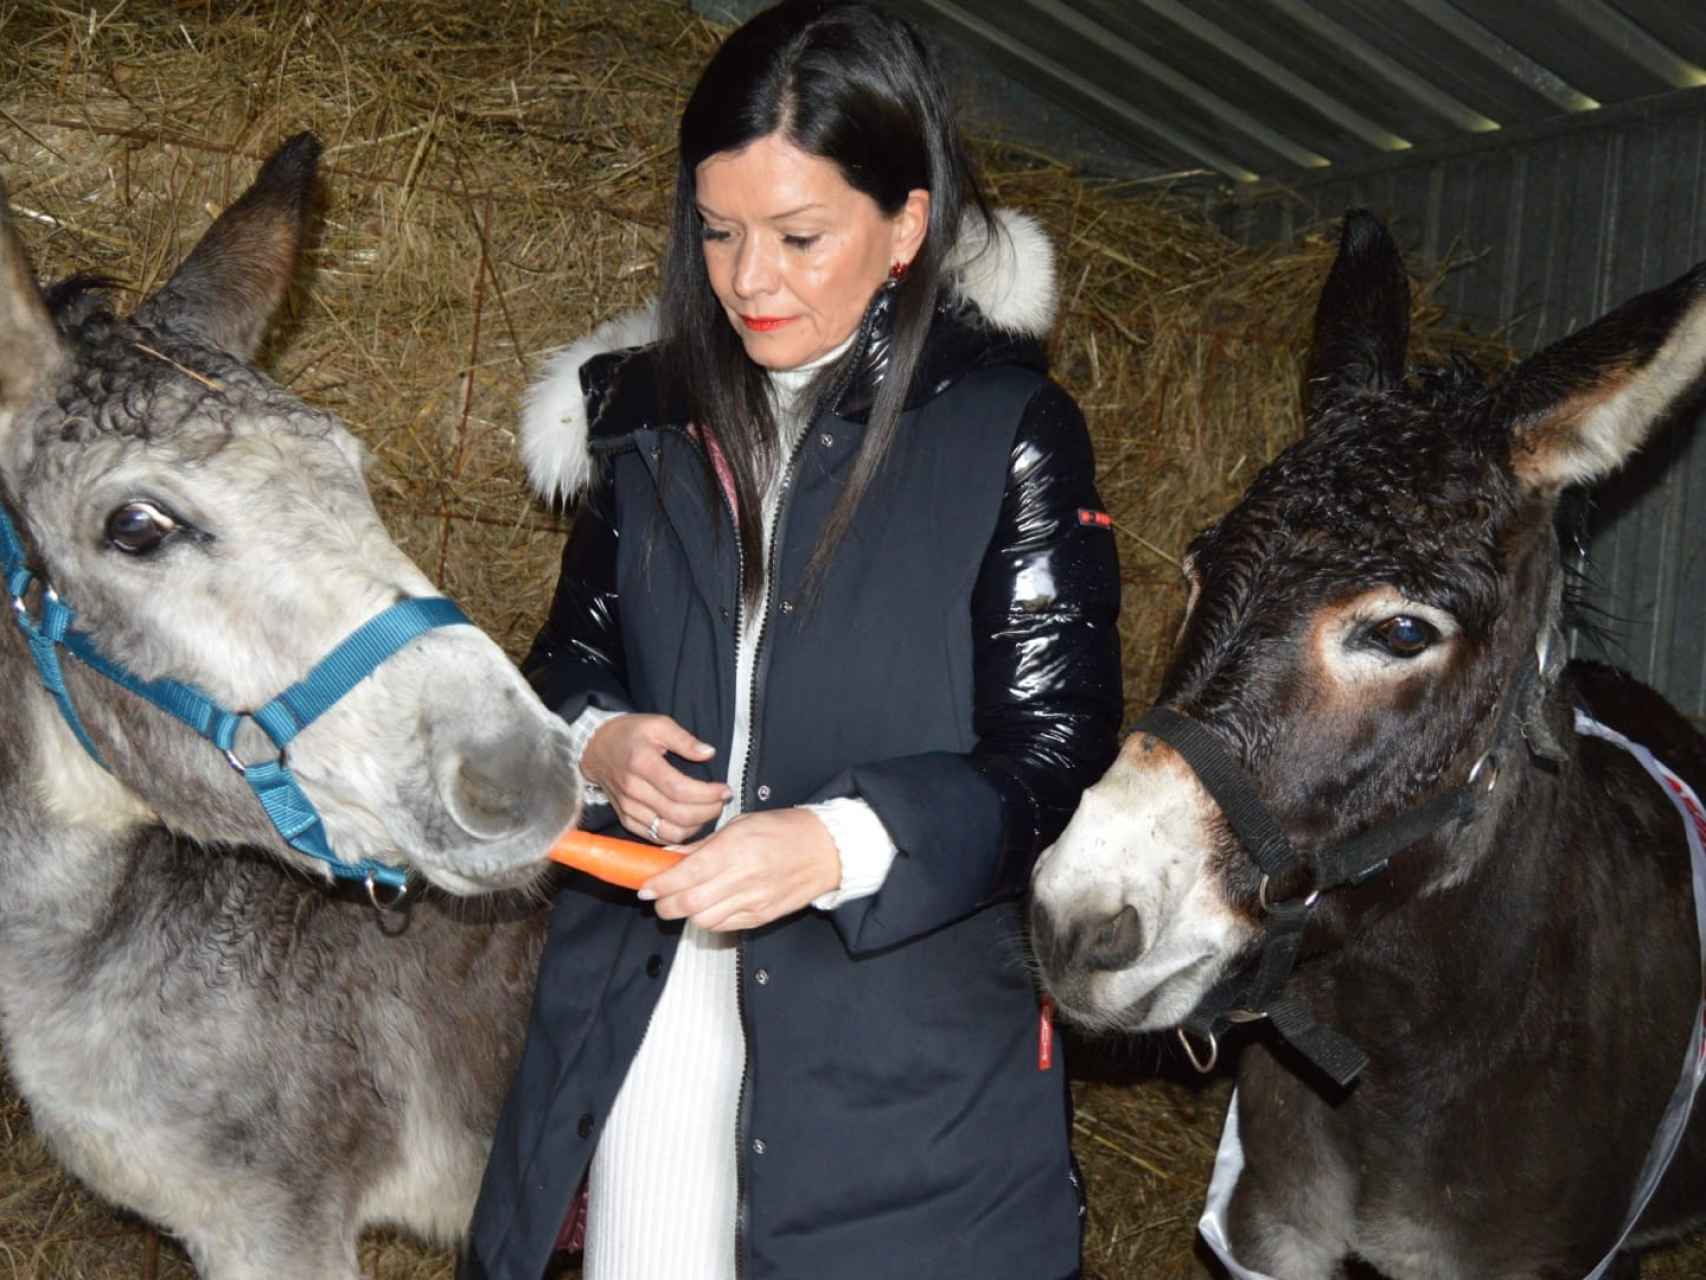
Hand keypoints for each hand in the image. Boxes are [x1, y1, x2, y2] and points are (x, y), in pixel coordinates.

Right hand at [580, 714, 731, 844]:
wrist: (596, 748)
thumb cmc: (630, 734)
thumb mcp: (658, 724)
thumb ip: (684, 739)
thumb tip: (709, 753)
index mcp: (641, 763)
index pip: (679, 789)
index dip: (707, 794)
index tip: (725, 790)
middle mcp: (633, 790)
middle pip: (677, 814)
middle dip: (708, 811)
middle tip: (721, 800)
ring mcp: (628, 808)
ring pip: (669, 831)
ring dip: (696, 826)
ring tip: (709, 811)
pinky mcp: (627, 820)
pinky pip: (657, 837)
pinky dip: (679, 835)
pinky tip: (691, 821)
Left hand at [641, 808, 841, 931]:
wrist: (827, 850)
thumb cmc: (784, 829)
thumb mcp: (740, 825)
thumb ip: (703, 845)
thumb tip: (671, 857)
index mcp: (734, 850)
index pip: (685, 875)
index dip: (659, 885)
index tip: (644, 887)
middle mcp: (742, 879)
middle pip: (689, 904)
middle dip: (665, 905)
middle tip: (657, 899)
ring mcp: (753, 901)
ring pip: (704, 921)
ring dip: (686, 915)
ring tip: (682, 902)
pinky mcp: (762, 917)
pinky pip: (725, 927)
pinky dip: (709, 921)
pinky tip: (707, 908)